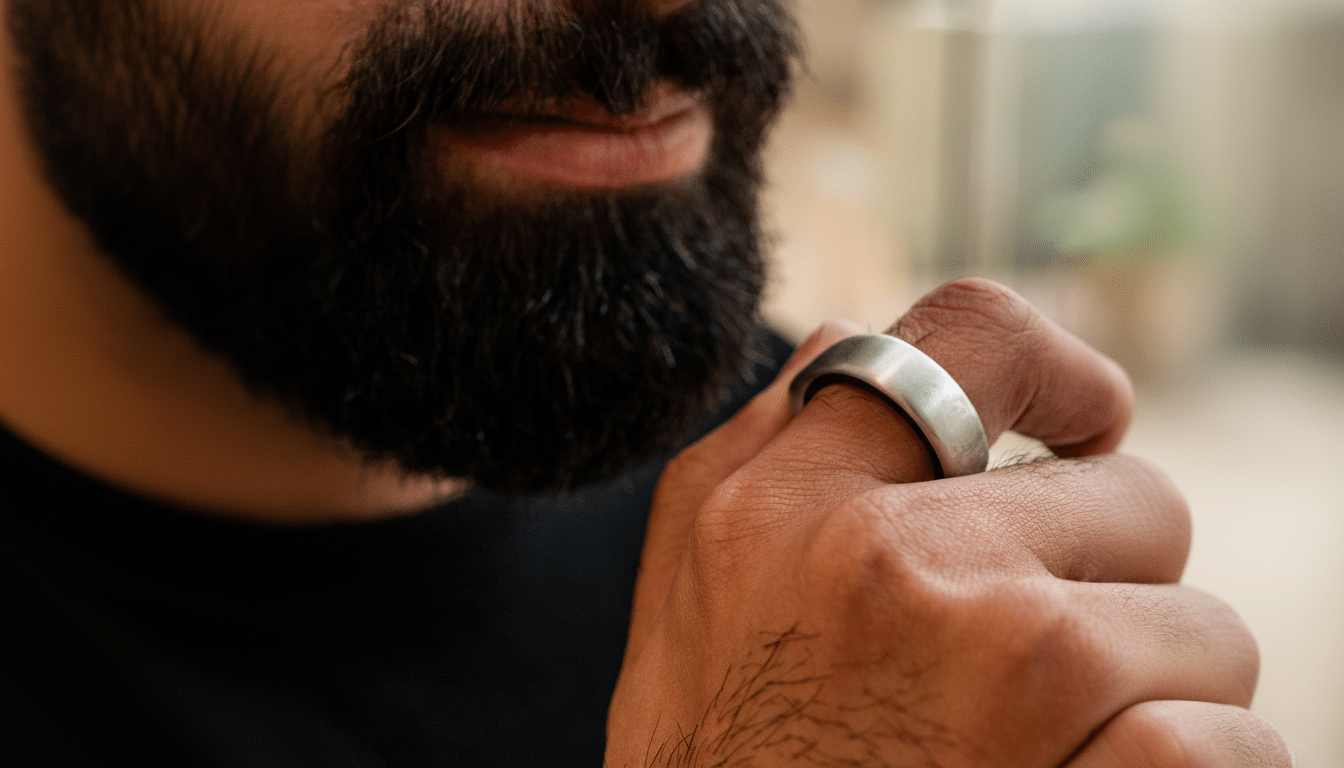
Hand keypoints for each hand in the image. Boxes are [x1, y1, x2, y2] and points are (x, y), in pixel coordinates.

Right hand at [607, 278, 1290, 766]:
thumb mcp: (687, 600)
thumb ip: (762, 453)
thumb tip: (841, 344)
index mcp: (782, 505)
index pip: (969, 333)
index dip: (1059, 369)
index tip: (1084, 426)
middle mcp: (885, 558)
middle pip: (1134, 500)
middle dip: (1107, 589)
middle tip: (1022, 683)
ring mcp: (1001, 662)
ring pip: (1202, 633)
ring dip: (1150, 704)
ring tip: (1037, 767)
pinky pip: (1233, 747)